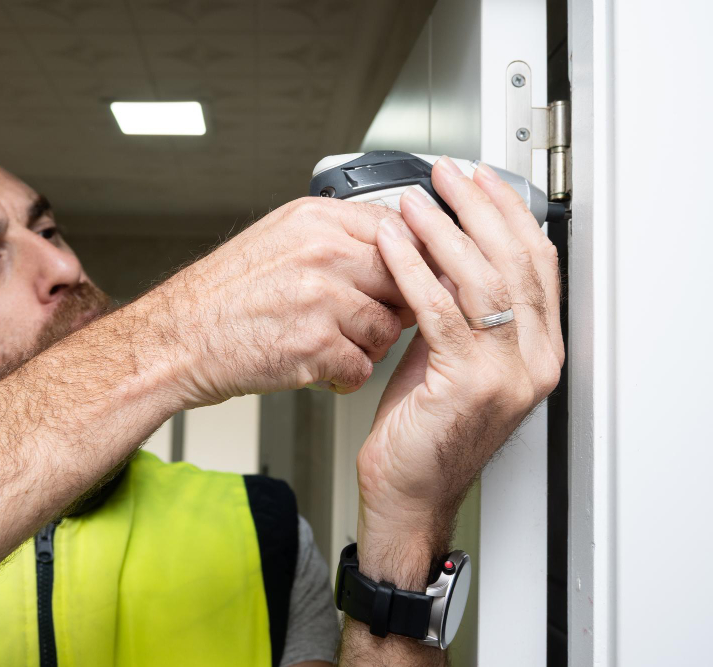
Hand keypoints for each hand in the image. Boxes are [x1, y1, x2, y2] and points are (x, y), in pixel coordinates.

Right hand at [148, 197, 419, 406]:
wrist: (177, 338)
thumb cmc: (222, 295)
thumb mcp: (276, 240)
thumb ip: (333, 237)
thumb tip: (386, 247)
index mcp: (316, 220)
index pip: (397, 230)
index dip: (410, 261)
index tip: (410, 278)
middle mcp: (323, 253)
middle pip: (402, 279)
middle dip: (394, 305)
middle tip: (371, 318)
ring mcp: (322, 300)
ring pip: (388, 328)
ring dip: (369, 346)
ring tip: (337, 346)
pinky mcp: (316, 347)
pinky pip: (363, 367)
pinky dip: (346, 377)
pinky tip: (322, 370)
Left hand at [354, 158, 563, 585]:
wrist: (407, 491)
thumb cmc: (424, 427)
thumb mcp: (452, 354)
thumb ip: (462, 307)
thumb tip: (447, 246)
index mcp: (539, 349)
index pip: (537, 262)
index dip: (509, 214)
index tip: (480, 180)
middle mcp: (533, 359)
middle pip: (514, 261)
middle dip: (478, 209)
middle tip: (446, 176)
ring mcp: (506, 373)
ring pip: (481, 279)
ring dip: (443, 232)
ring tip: (413, 203)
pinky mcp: (467, 382)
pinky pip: (440, 310)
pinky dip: (413, 269)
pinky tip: (393, 244)